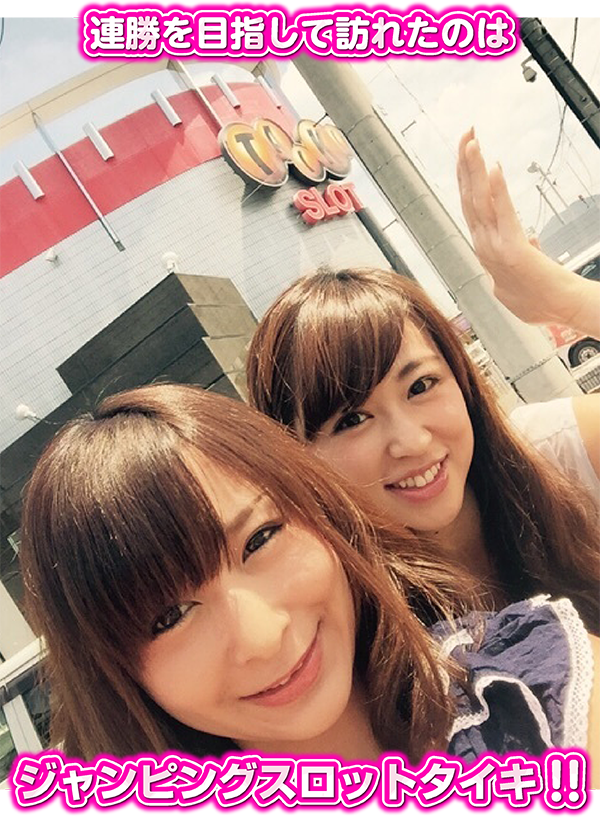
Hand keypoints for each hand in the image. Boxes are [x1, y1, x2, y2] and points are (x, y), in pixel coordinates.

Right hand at [456, 128, 590, 329]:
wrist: (558, 309)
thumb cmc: (541, 297)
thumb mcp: (524, 271)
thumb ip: (520, 252)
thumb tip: (526, 239)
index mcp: (486, 248)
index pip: (470, 207)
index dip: (465, 178)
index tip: (465, 152)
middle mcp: (485, 246)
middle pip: (469, 198)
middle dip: (464, 165)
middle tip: (465, 134)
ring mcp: (496, 249)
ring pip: (479, 203)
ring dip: (473, 170)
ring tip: (471, 143)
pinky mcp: (513, 250)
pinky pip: (503, 215)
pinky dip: (497, 191)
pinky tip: (494, 169)